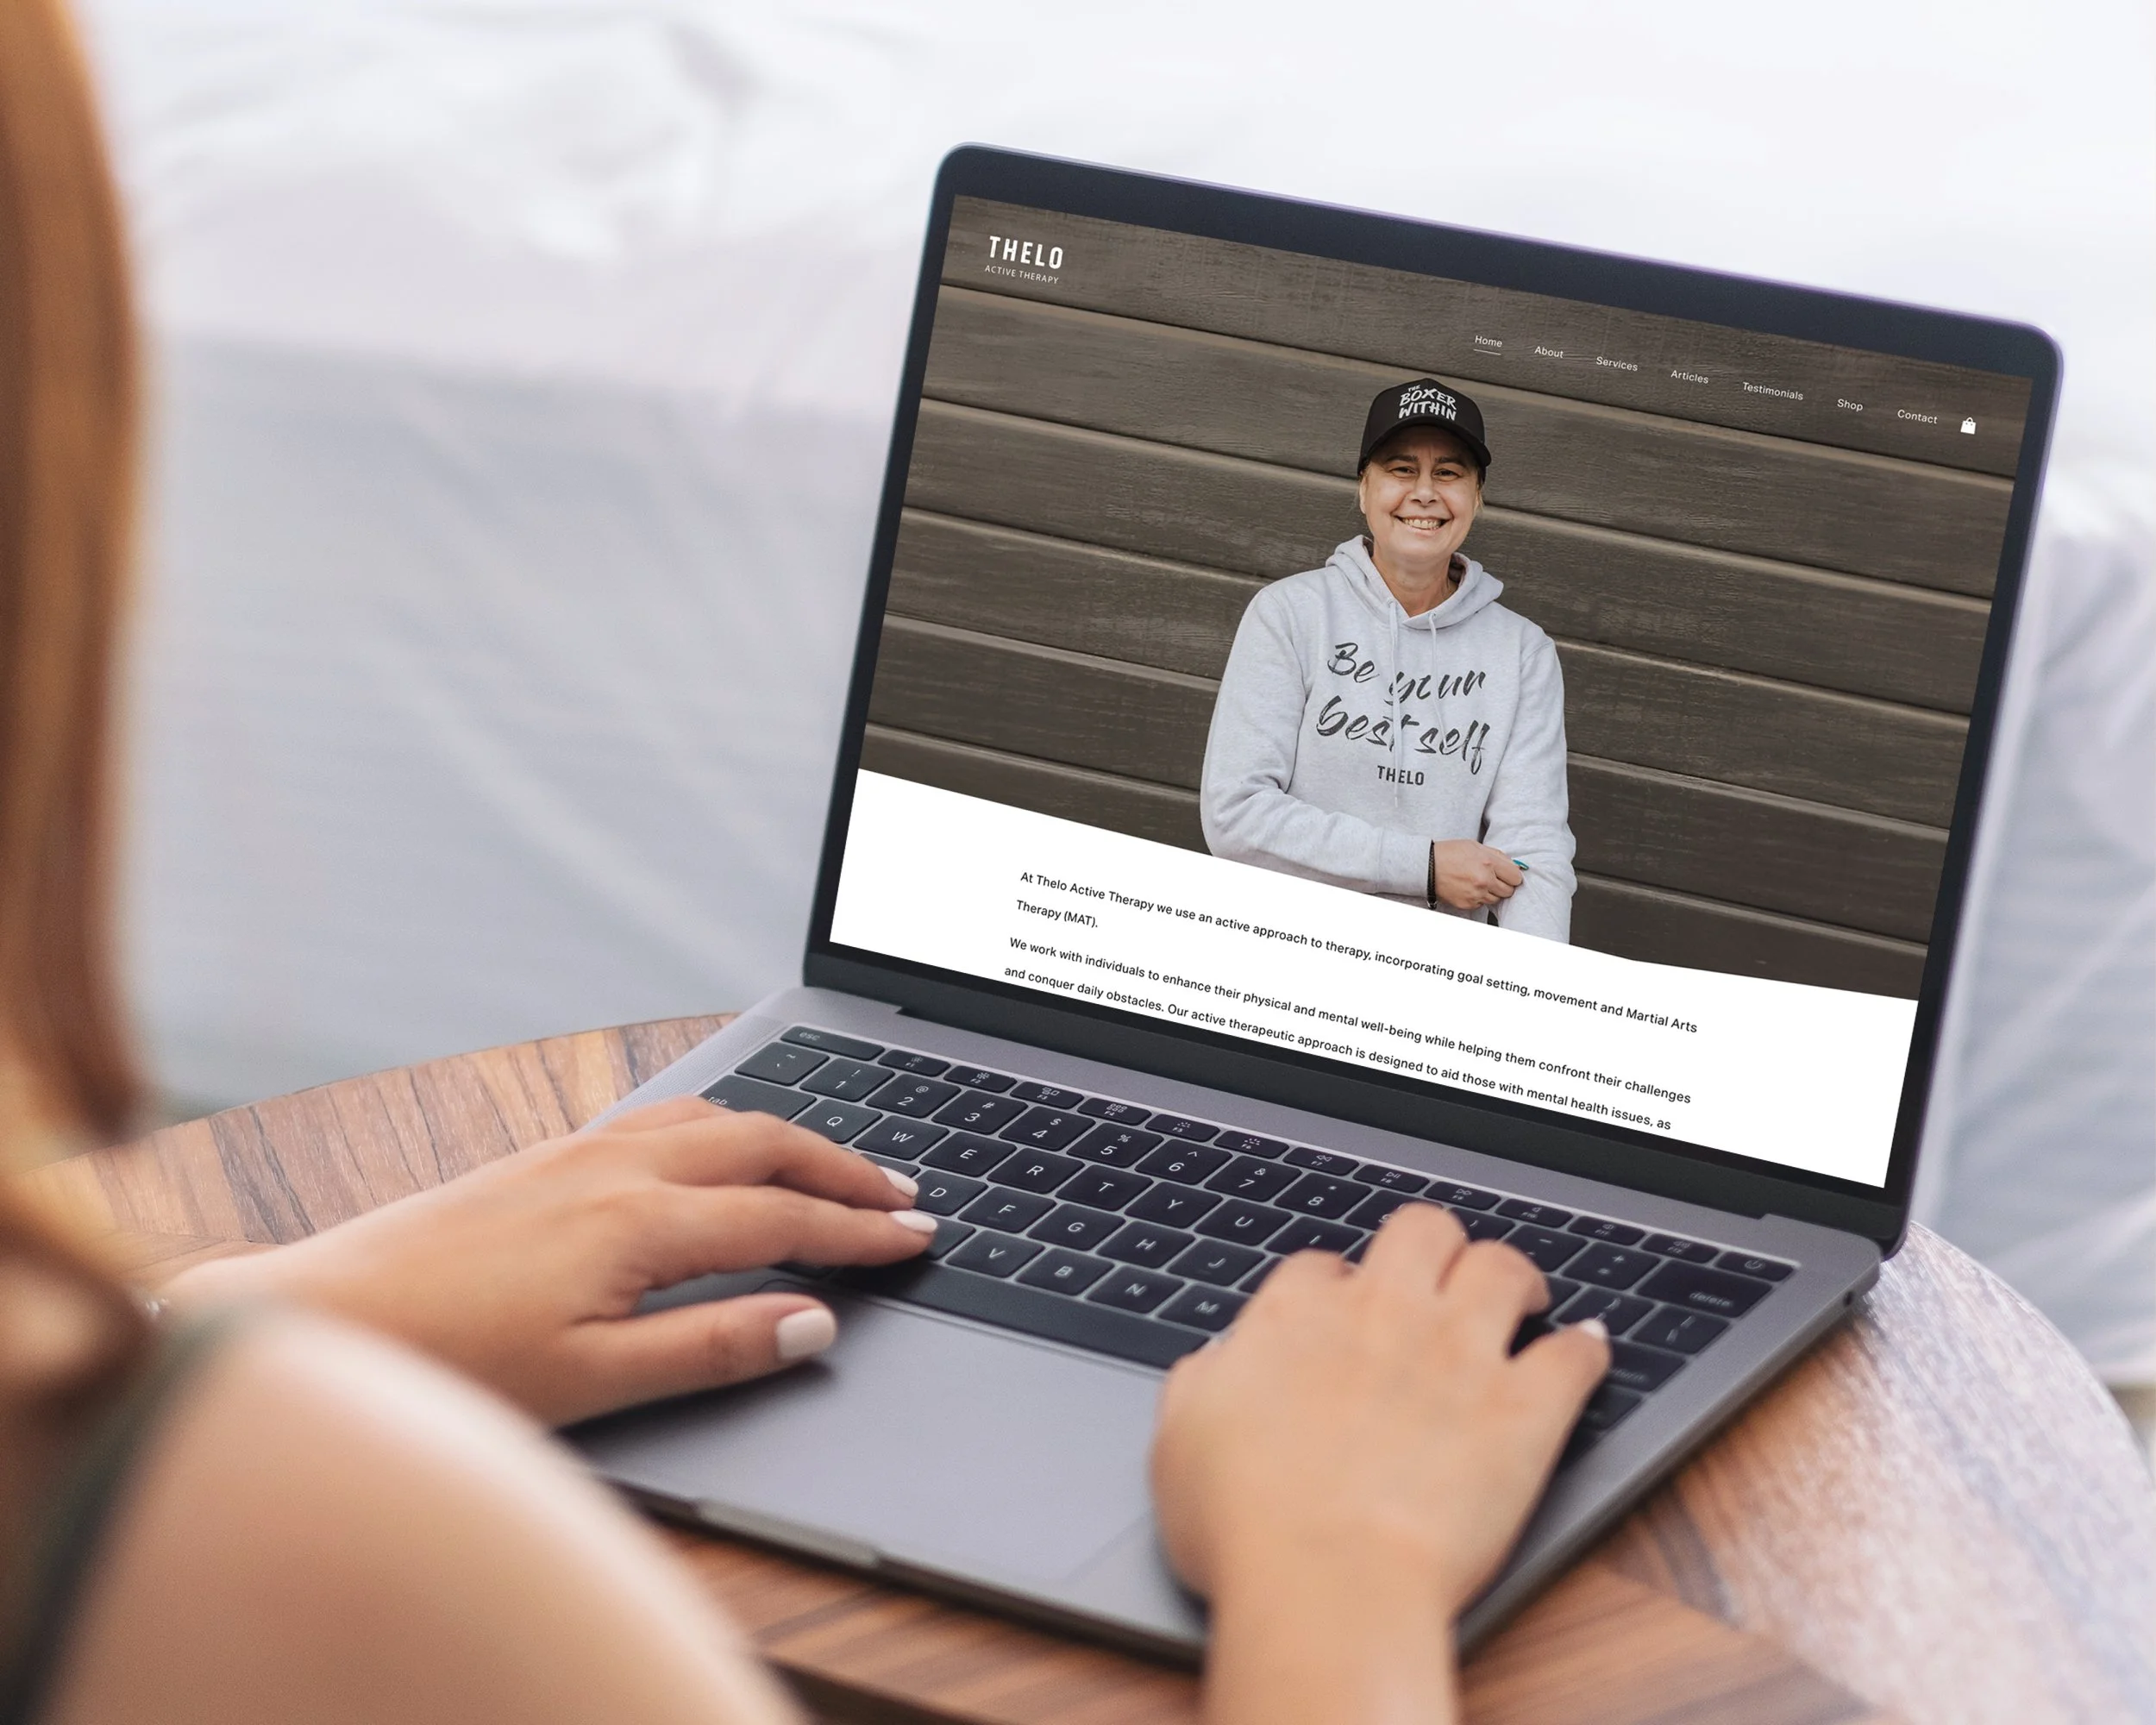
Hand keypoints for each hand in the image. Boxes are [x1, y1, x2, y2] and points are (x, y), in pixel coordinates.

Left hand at [166, 1097, 933, 1424]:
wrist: (319, 1315)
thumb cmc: (448, 1359)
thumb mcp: (593, 1378)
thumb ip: (711, 1345)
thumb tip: (811, 1321)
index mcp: (639, 1219)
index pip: (783, 1214)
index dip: (859, 1229)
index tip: (919, 1235)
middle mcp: (616, 1164)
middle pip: (763, 1142)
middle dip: (843, 1164)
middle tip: (904, 1192)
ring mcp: (577, 1149)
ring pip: (714, 1117)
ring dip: (787, 1136)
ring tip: (832, 1163)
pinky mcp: (544, 1154)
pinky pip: (664, 1114)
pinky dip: (724, 1124)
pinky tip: (719, 1146)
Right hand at [1151, 1205, 1606, 1723]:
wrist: (1325, 1582)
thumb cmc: (1245, 1528)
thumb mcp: (1180, 1444)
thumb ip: (1202, 1385)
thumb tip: (1218, 1367)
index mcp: (1295, 1318)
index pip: (1321, 1267)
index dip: (1336, 1285)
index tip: (1343, 1313)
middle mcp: (1381, 1314)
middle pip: (1421, 1230)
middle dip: (1433, 1246)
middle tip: (1441, 1277)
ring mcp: (1458, 1356)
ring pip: (1503, 1267)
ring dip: (1514, 1275)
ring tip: (1524, 1294)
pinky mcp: (1522, 1411)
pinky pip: (1574, 1354)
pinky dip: (1586, 1349)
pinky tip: (1586, 1350)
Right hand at [1430, 840, 1524, 911]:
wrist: (1426, 866)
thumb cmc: (1450, 853)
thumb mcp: (1475, 846)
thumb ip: (1497, 856)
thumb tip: (1514, 866)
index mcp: (1488, 863)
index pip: (1516, 877)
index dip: (1512, 875)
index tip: (1507, 874)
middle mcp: (1484, 880)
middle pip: (1508, 891)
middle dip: (1503, 885)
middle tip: (1492, 878)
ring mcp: (1476, 894)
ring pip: (1495, 899)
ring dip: (1490, 892)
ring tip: (1477, 881)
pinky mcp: (1467, 904)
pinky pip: (1481, 904)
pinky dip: (1478, 898)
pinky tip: (1468, 887)